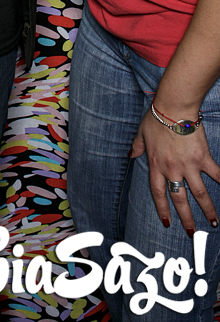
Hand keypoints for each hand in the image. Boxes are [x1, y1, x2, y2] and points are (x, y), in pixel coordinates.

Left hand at [131, 109, 219, 232]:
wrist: (173, 108)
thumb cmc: (156, 118)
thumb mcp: (141, 133)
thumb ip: (137, 146)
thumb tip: (130, 155)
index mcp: (156, 165)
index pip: (158, 193)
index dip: (163, 209)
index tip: (167, 223)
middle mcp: (172, 169)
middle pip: (180, 199)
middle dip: (186, 218)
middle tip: (192, 233)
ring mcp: (189, 165)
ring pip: (200, 193)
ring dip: (207, 209)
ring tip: (213, 223)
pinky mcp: (203, 158)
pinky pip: (216, 174)